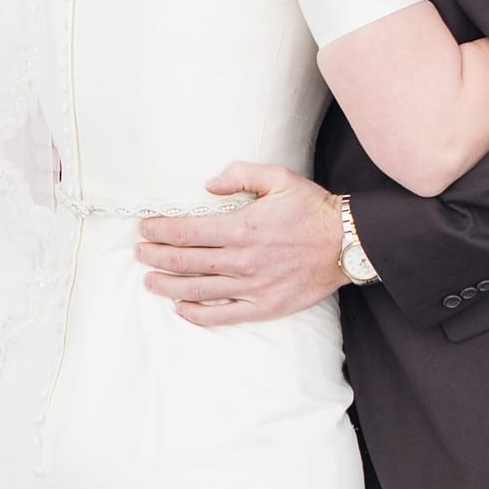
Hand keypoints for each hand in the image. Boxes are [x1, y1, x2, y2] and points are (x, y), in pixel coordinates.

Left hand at [137, 164, 345, 326]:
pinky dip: (198, 314)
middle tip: (139, 253)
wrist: (348, 242)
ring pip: (197, 289)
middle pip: (184, 261)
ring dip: (168, 285)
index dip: (159, 231)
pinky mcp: (264, 306)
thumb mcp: (279, 177)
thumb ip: (239, 174)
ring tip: (149, 280)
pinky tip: (181, 308)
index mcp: (241, 226)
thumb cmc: (312, 208)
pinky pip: (223, 314)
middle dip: (155, 256)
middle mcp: (242, 259)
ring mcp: (252, 286)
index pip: (186, 231)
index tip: (144, 229)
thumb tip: (207, 185)